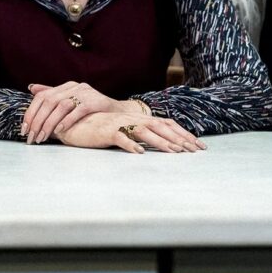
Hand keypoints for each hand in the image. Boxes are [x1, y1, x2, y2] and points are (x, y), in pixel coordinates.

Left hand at [22, 81, 122, 143]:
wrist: (119, 113)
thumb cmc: (93, 110)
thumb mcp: (71, 101)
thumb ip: (52, 94)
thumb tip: (31, 88)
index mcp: (66, 86)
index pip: (42, 96)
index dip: (31, 112)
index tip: (24, 129)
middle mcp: (74, 86)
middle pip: (49, 101)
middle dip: (37, 120)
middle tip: (31, 137)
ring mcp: (85, 93)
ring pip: (61, 106)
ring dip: (49, 123)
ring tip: (42, 137)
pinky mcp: (95, 102)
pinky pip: (77, 111)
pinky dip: (66, 121)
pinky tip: (59, 131)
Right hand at [57, 112, 206, 153]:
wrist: (74, 122)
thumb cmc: (99, 128)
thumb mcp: (123, 130)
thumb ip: (139, 134)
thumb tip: (158, 144)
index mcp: (138, 119)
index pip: (166, 124)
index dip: (182, 133)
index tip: (198, 145)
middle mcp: (132, 119)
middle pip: (160, 127)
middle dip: (179, 138)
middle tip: (195, 150)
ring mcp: (119, 124)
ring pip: (144, 132)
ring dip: (161, 142)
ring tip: (174, 152)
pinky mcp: (106, 131)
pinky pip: (120, 138)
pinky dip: (130, 145)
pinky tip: (139, 153)